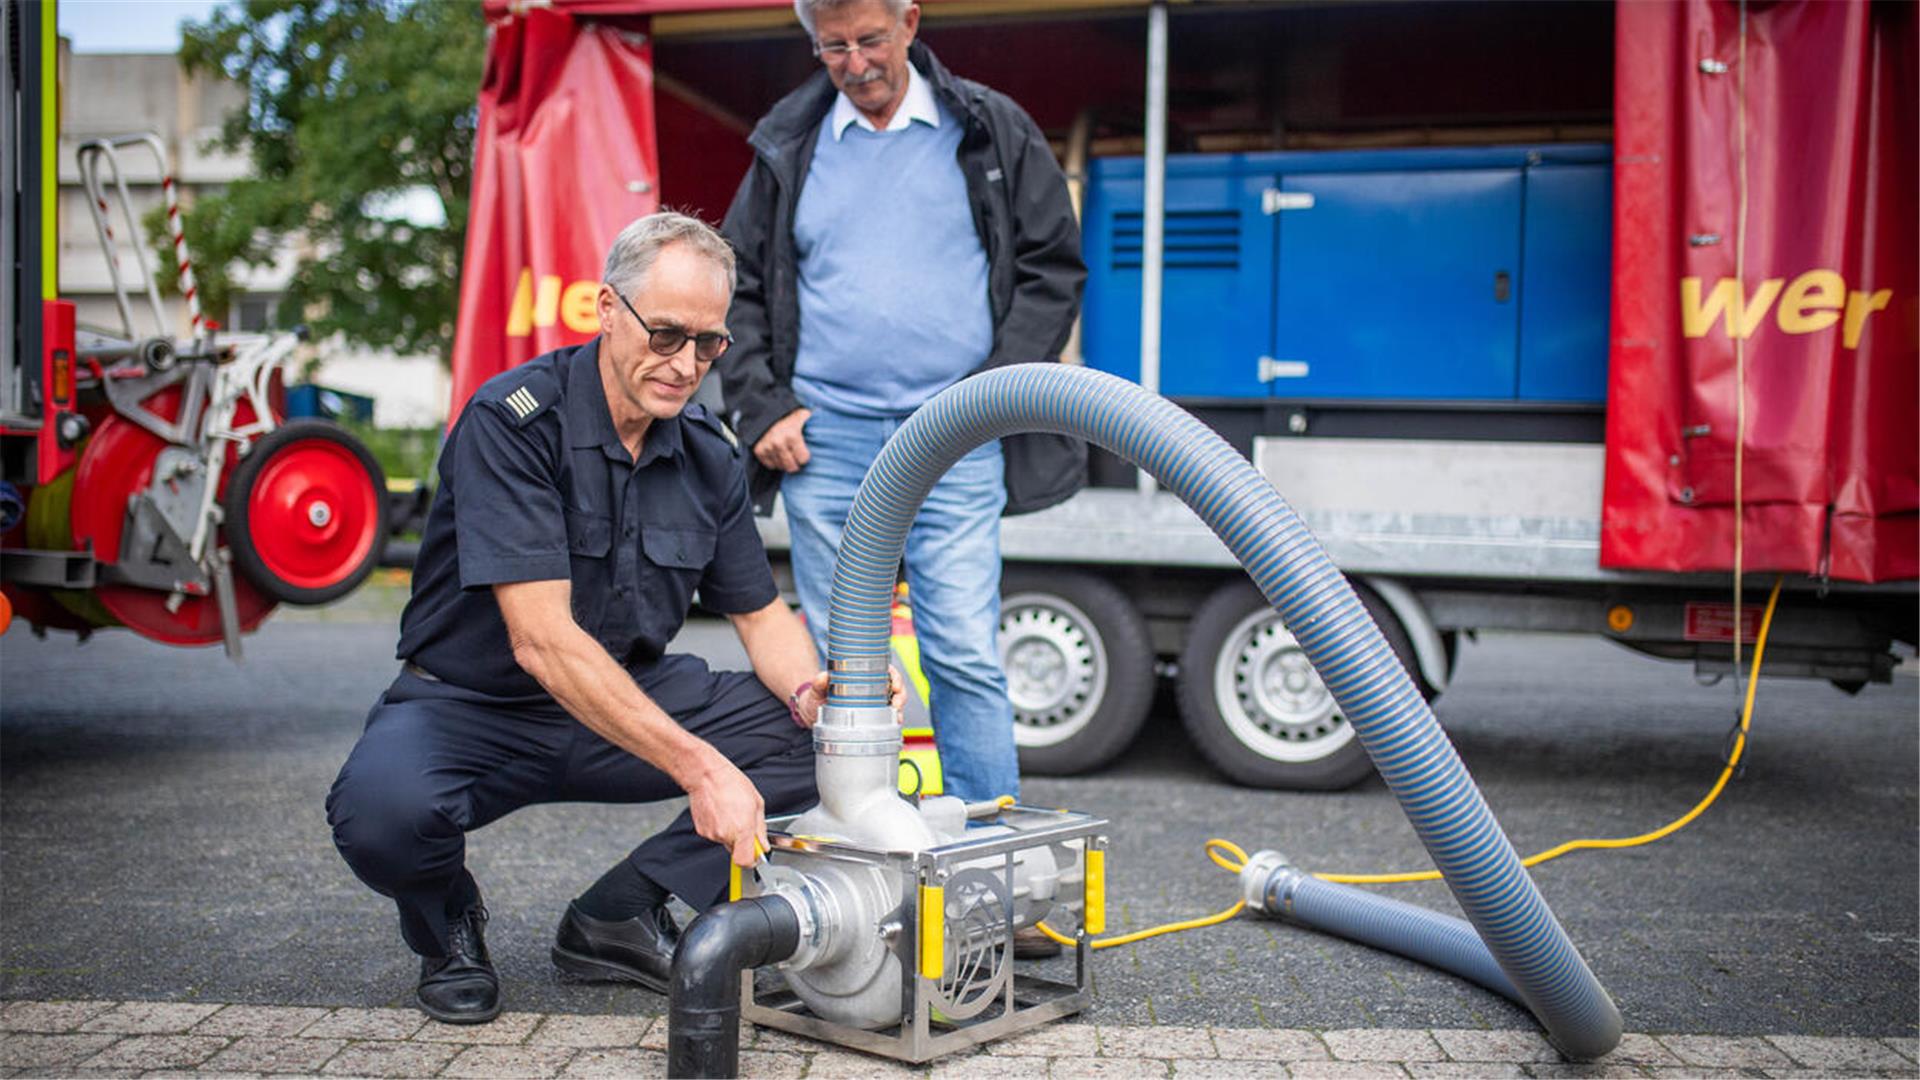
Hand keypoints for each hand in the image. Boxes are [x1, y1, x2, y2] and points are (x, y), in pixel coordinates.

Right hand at [684, 755, 766, 867]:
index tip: (756, 853)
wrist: (707, 775)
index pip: (745, 861)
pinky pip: (715, 835)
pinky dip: (719, 827)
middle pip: (737, 851)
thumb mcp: (757, 803)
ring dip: (731, 832)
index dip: (752, 860)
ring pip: (726, 841)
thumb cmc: (731, 783)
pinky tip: (721, 812)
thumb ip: (761, 828)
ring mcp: (712, 833)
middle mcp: (725, 834)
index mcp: (742, 829)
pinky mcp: (702, 830)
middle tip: (744, 824)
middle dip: (742, 842)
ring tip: (731, 812)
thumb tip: (763, 843)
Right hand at [752, 408, 811, 472]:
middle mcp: (779, 443)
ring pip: (780, 467)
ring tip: (788, 455)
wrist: (766, 411)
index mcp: (792, 435)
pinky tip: (778, 455)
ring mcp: (767, 447)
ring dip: (785, 463)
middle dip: (796, 463)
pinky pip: (770, 465)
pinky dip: (774, 462)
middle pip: (791, 467)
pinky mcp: (759, 450)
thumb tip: (829, 426)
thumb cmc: (789, 415)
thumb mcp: (803, 415)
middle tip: (796, 457)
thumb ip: (814, 422)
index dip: (805, 457)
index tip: (804, 453)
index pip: (803, 459)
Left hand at [789, 667, 906, 727]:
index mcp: (863, 677)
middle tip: (896, 704)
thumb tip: (824, 676)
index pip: (886, 671)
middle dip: (901, 695)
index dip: (895, 676)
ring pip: (894, 703)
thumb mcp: (817, 688)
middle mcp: (872, 689)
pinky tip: (895, 725)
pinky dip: (893, 722)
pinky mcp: (871, 719)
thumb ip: (819, 682)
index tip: (894, 684)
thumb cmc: (817, 696)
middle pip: (895, 688)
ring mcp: (873, 704)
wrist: (812, 713)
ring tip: (897, 717)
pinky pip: (887, 719)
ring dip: (900, 710)